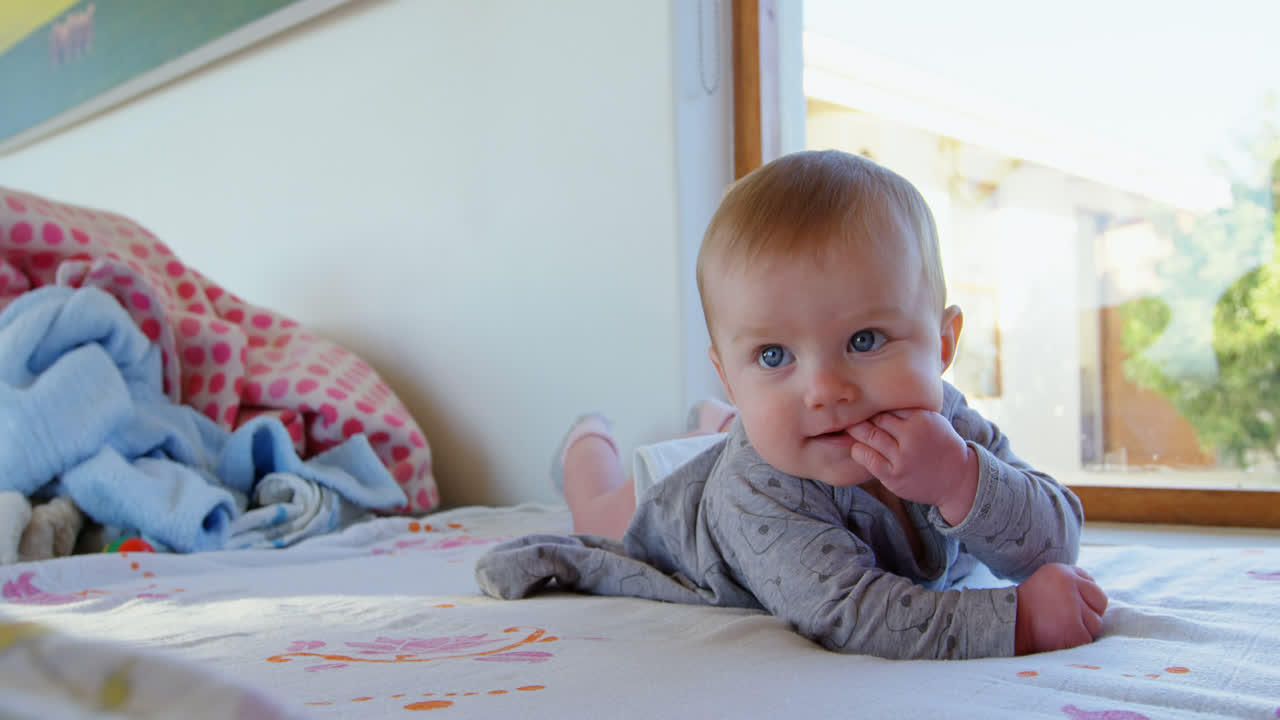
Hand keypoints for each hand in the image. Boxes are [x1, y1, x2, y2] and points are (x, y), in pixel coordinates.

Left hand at [847, 409, 978, 523]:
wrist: (958, 479)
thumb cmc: (941, 445)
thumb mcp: (933, 420)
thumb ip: (909, 410)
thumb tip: (879, 395)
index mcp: (921, 418)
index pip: (888, 404)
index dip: (873, 403)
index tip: (861, 402)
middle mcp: (911, 436)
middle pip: (875, 418)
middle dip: (860, 415)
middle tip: (847, 412)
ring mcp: (902, 457)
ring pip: (868, 436)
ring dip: (855, 431)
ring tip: (847, 427)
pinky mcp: (894, 475)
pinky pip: (867, 458)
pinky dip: (858, 451)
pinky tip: (857, 447)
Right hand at [1015, 564, 1107, 654]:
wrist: (1008, 626)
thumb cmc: (1028, 606)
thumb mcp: (1048, 581)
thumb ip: (1073, 580)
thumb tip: (1097, 594)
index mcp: (1063, 573)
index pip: (1094, 588)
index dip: (1085, 601)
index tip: (1067, 607)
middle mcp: (1070, 586)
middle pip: (1100, 605)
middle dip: (1088, 614)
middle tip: (1065, 619)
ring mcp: (1073, 609)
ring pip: (1096, 624)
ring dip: (1082, 629)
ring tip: (1059, 627)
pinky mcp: (1074, 632)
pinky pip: (1087, 640)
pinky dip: (1076, 642)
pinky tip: (1060, 638)